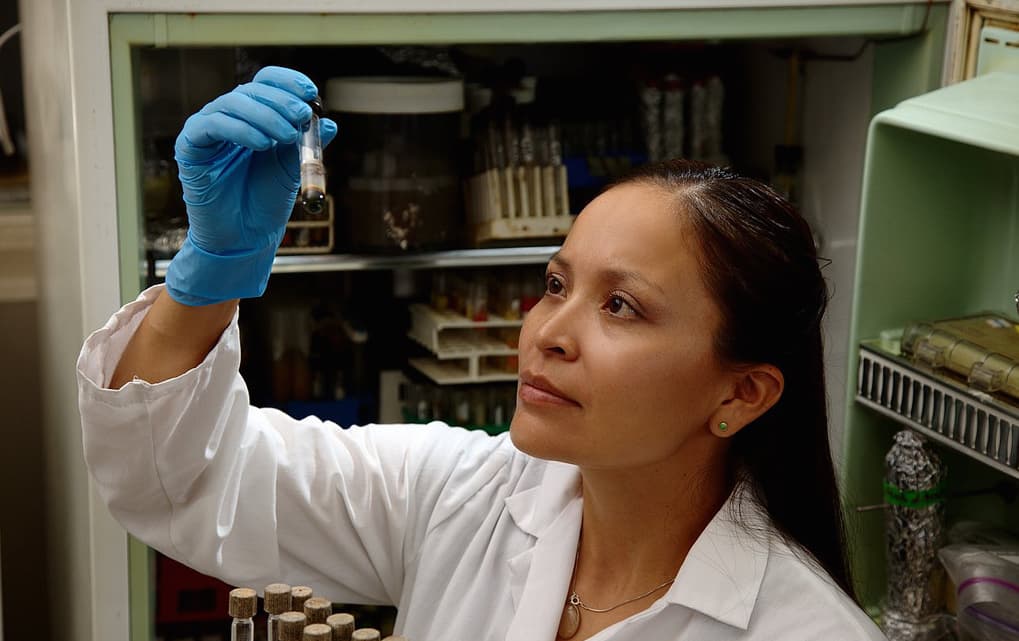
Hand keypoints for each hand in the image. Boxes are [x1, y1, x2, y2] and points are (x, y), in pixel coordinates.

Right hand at [165, 66, 336, 305]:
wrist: (245, 236)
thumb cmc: (266, 201)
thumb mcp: (293, 168)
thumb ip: (308, 145)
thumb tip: (330, 124)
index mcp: (254, 116)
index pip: (267, 83)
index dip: (288, 82)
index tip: (311, 93)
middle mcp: (229, 116)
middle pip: (251, 90)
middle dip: (280, 101)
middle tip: (302, 115)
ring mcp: (207, 129)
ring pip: (233, 104)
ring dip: (265, 116)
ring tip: (287, 136)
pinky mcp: (190, 145)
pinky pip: (212, 125)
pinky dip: (240, 130)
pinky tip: (262, 144)